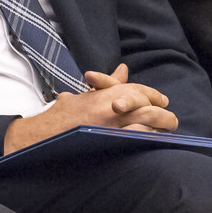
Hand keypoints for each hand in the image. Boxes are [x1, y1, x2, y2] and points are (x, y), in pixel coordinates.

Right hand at [2, 63, 176, 152]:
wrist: (41, 136)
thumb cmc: (60, 117)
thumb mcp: (84, 96)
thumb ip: (107, 84)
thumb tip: (124, 69)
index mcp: (103, 95)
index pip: (136, 90)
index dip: (152, 95)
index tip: (162, 100)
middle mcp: (109, 109)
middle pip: (146, 107)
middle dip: (162, 113)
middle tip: (170, 119)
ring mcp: (111, 127)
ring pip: (146, 124)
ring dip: (160, 127)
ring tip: (167, 131)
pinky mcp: (111, 143)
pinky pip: (137, 140)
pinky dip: (148, 139)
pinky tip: (155, 143)